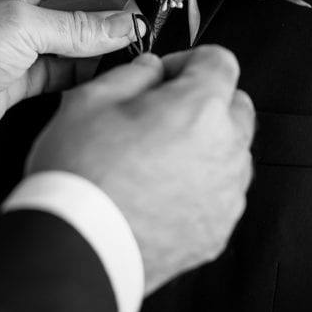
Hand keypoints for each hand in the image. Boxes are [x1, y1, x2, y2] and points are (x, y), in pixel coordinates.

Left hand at [0, 0, 138, 164]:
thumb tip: (122, 24)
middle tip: (136, 29)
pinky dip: (82, 71)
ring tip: (126, 52)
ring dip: (96, 47)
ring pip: (70, 39)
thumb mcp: (21, 28)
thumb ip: (77, 27)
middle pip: (72, 6)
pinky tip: (102, 73)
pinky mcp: (17, 76)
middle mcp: (12, 6)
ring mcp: (15, 43)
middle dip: (103, 18)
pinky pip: (60, 68)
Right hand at [27, 45, 254, 293]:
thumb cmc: (81, 176)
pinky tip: (160, 191)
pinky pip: (221, 194)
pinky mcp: (218, 231)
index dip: (188, 61)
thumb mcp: (91, 100)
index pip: (220, 61)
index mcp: (200, 109)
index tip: (164, 76)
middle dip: (205, 101)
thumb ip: (133, 73)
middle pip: (236, 106)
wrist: (75, 250)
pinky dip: (201, 186)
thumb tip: (152, 70)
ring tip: (157, 157)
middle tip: (161, 114)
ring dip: (207, 144)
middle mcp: (225, 151)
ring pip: (232, 152)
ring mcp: (226, 196)